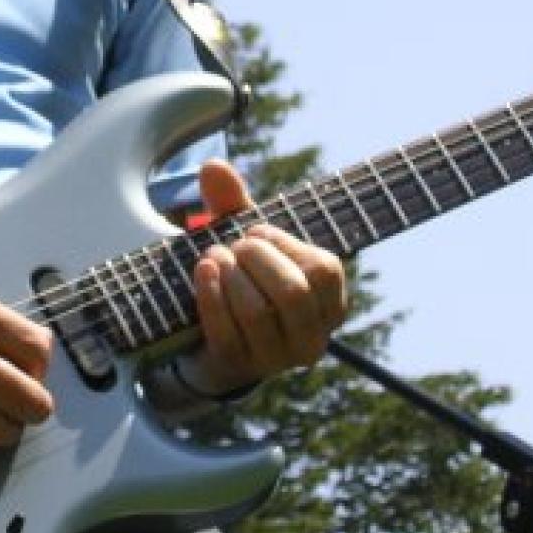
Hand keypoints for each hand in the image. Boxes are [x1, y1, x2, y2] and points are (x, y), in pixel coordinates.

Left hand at [184, 159, 347, 395]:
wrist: (214, 341)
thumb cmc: (243, 280)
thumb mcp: (245, 242)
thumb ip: (233, 203)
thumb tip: (213, 166)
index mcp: (330, 304)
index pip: (324, 269)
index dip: (285, 243)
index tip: (255, 233)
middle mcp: (312, 338)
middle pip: (292, 291)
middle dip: (256, 258)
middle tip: (234, 246)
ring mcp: (277, 359)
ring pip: (258, 311)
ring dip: (230, 275)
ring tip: (213, 257)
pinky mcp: (240, 366)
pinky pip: (226, 331)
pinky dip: (210, 295)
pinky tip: (203, 272)